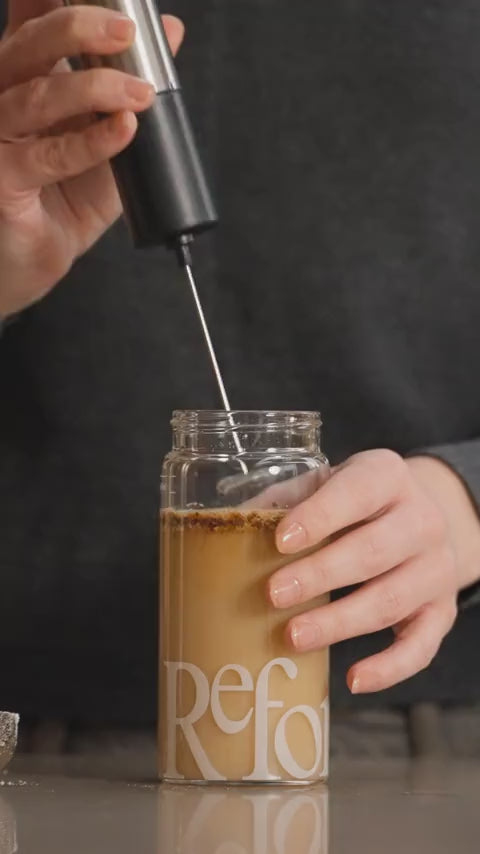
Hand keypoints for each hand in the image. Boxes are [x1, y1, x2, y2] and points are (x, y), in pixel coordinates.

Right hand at [0, 2, 183, 316]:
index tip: (110, 1)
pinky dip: (90, 142)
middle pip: (27, 47)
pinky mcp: (2, 181)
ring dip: (94, 88)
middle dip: (78, 28)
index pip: (29, 23)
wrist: (26, 265)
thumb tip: (170, 33)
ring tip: (141, 93)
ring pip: (36, 96)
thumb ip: (129, 86)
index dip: (52, 1)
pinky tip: (124, 130)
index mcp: (19, 83)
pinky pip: (47, 156)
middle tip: (126, 31)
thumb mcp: (101, 139)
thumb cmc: (56, 205)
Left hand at [268, 449, 479, 692]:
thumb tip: (230, 526)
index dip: (320, 516)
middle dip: (320, 575)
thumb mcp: (326, 483)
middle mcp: (422, 519)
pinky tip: (354, 679)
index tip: (280, 540)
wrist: (420, 517)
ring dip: (340, 622)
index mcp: (388, 476)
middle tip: (273, 593)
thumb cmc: (358, 501)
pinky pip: (421, 646)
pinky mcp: (442, 610)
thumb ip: (286, 499)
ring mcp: (437, 568)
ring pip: (391, 600)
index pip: (357, 492)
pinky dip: (389, 667)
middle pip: (373, 550)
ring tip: (293, 636)